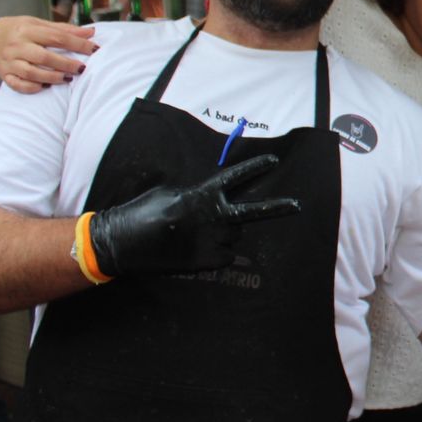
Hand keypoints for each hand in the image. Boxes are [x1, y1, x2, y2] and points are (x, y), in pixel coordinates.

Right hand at [0, 16, 96, 94]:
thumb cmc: (23, 30)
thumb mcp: (40, 24)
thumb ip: (64, 30)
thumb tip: (91, 32)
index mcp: (28, 30)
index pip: (56, 37)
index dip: (78, 44)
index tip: (95, 49)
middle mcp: (17, 45)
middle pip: (43, 57)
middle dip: (65, 64)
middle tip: (82, 68)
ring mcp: (9, 61)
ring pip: (30, 73)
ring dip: (51, 78)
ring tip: (67, 79)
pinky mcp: (4, 74)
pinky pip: (17, 84)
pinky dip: (32, 88)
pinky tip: (45, 87)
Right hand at [89, 154, 299, 277]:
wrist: (123, 243)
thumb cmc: (142, 212)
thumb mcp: (169, 191)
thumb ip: (197, 193)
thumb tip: (213, 197)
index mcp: (202, 195)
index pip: (235, 177)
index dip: (255, 167)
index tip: (274, 161)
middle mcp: (213, 217)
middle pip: (253, 212)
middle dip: (278, 208)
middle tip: (298, 206)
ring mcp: (212, 240)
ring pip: (234, 235)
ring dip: (224, 232)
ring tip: (196, 232)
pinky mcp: (207, 261)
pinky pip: (225, 255)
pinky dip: (216, 252)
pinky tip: (195, 249)